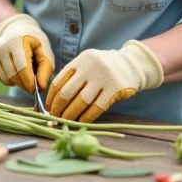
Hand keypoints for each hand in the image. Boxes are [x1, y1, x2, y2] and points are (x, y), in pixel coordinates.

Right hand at [0, 14, 54, 93]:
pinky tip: (16, 70)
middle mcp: (1, 48)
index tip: (37, 89)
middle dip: (25, 84)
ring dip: (19, 83)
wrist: (16, 30)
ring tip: (25, 73)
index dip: (30, 81)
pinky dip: (11, 80)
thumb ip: (45, 70)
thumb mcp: (45, 51)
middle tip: (33, 85)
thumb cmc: (33, 42)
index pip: (22, 67)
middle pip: (13, 75)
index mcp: (16, 41)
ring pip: (7, 80)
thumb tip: (41, 88)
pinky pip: (2, 80)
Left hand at [45, 40, 163, 122]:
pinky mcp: (115, 89)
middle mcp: (90, 67)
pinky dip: (86, 117)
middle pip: (67, 92)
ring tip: (66, 121)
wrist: (132, 64)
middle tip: (55, 117)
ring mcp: (103, 77)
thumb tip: (54, 101)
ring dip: (70, 114)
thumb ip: (74, 77)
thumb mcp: (88, 64)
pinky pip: (96, 107)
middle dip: (58, 108)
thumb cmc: (104, 68)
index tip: (48, 108)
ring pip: (81, 101)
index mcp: (80, 60)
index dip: (51, 97)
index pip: (59, 81)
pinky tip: (81, 121)